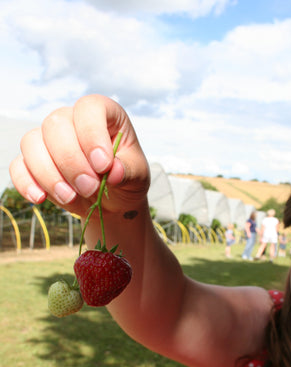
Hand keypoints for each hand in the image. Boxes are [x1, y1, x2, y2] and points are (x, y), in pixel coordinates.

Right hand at [9, 95, 149, 218]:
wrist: (111, 202)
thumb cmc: (125, 179)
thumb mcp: (138, 176)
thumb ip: (129, 171)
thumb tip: (113, 172)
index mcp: (103, 115)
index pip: (89, 108)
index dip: (92, 134)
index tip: (103, 165)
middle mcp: (71, 120)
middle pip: (55, 125)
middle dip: (71, 161)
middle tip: (90, 187)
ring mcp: (49, 140)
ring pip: (32, 143)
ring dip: (49, 174)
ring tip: (71, 197)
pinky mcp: (33, 162)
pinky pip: (18, 166)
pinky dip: (26, 183)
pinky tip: (41, 199)